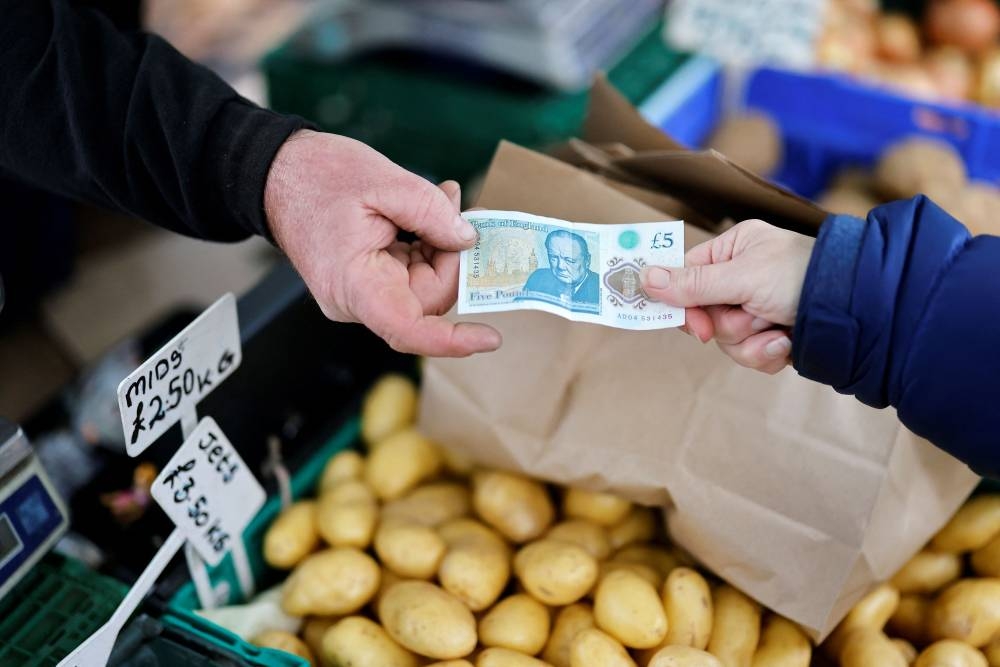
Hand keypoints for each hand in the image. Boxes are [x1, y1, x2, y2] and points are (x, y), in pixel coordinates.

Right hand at [264, 130, 500, 356]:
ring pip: (424, 286)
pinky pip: (410, 274)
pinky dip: (427, 246)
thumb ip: (433, 213)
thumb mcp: (384, 181)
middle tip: (464, 211)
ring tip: (444, 199)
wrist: (276, 172)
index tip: (490, 337)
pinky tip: (429, 212)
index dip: (452, 340)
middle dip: (454, 259)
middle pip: (427, 300)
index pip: (408, 330)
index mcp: (354, 285)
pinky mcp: (368, 282)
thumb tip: (468, 240)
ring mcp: (361, 295)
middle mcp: (356, 302)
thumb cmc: (317, 176)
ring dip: (442, 247)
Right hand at [640, 220, 813, 373]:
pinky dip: (766, 353)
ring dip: (750, 341)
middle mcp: (742, 277)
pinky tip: (786, 343)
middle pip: (704, 313)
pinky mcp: (770, 334)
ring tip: (777, 330)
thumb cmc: (804, 277)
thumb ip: (692, 284)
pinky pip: (748, 353)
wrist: (860, 310)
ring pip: (725, 339)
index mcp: (734, 249)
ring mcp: (756, 308)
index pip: (686, 276)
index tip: (693, 324)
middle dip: (729, 325)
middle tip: (750, 321)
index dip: (684, 304)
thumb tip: (644, 277)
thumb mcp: (743, 278)